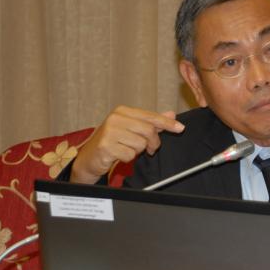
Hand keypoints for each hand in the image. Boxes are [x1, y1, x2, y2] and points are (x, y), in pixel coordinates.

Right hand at [70, 106, 184, 183]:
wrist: (89, 158)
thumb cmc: (112, 142)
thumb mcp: (131, 128)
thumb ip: (151, 122)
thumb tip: (171, 114)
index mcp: (122, 111)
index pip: (150, 116)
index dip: (167, 123)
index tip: (180, 128)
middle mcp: (115, 118)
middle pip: (148, 131)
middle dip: (153, 143)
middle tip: (150, 149)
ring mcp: (110, 132)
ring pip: (140, 144)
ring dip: (138, 151)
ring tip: (128, 149)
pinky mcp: (106, 146)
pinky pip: (130, 154)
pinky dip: (128, 158)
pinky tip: (119, 155)